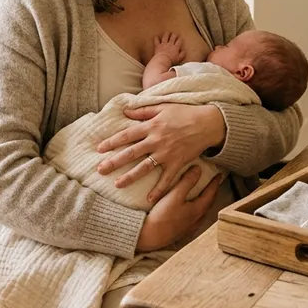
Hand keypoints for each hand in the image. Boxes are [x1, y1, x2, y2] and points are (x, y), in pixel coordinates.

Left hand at [97, 104, 225, 202]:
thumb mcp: (163, 107)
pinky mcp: (177, 163)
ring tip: (117, 184)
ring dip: (130, 176)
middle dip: (114, 162)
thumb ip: (143, 111)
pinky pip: (166, 179)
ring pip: (145, 167)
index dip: (112, 142)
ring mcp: (167, 154)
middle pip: (131, 153)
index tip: (99, 149)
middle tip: (100, 170)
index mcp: (151, 126)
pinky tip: (149, 199)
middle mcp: (156, 141)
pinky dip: (159, 190)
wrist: (207, 123)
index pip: (127, 135)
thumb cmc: (184, 113)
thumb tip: (125, 111)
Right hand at [136, 166, 221, 251]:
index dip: (214, 183)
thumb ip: (187, 181)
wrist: (150, 236)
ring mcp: (190, 227)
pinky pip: (195, 219)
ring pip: (202, 212)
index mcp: (198, 210)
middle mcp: (197, 220)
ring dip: (204, 202)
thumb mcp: (175, 194)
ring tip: (202, 195)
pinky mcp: (183, 232)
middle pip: (208, 204)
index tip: (218, 175)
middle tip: (212, 185)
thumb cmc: (163, 215)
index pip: (210, 193)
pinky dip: (196, 210)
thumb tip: (198, 169)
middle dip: (212, 193)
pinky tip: (190, 210)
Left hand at [153, 32, 183, 64]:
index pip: (179, 41)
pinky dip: (156, 38)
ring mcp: (163, 44)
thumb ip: (182, 54)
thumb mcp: (179, 59)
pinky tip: (156, 36)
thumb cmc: (171, 61)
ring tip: (168, 32)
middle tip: (175, 34)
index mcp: (176, 47)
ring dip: (167, 34)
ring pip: (165, 37)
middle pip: (173, 37)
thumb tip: (184, 50)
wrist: (163, 61)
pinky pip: (156, 40)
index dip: (180, 39)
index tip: (181, 38)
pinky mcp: (158, 46)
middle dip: (174, 35)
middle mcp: (170, 44)